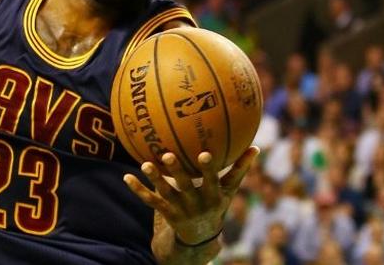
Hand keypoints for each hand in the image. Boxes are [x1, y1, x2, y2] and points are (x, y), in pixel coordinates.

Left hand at [124, 146, 259, 245]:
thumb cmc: (216, 203)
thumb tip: (256, 147)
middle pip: (186, 186)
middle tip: (168, 154)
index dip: (208, 169)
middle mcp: (196, 203)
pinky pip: (149, 201)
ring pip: (165, 193)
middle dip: (177, 172)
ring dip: (155, 179)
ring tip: (145, 164)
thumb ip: (239, 169)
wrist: (200, 236)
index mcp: (212, 195)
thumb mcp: (229, 190)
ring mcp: (179, 209)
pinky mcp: (165, 212)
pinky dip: (138, 189)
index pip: (211, 181)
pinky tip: (126, 176)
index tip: (204, 154)